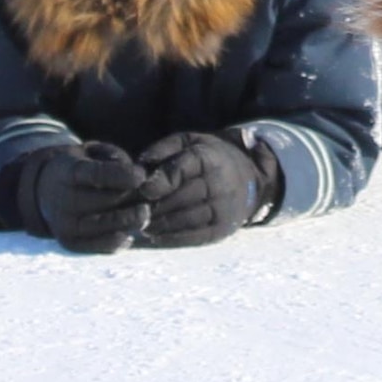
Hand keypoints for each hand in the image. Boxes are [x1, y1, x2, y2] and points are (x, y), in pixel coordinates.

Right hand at [37, 143, 149, 253]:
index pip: (94, 174)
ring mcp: (62, 223)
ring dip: (126, 222)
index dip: (120, 175)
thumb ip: (114, 159)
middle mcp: (60, 199)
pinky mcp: (68, 242)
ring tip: (146, 215)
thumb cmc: (83, 167)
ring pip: (100, 225)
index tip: (142, 176)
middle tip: (152, 197)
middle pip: (100, 201)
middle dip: (129, 199)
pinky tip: (131, 235)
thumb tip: (138, 176)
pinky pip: (94, 246)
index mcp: (66, 171)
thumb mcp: (94, 152)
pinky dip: (115, 243)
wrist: (47, 190)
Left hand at [134, 130, 275, 249]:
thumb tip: (139, 166)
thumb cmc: (209, 158)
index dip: (160, 181)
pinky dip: (173, 239)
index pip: (182, 169)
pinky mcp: (223, 228)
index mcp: (209, 157)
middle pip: (181, 197)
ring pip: (187, 218)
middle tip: (133, 210)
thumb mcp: (190, 142)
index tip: (142, 190)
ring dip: (161, 223)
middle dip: (154, 205)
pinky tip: (155, 236)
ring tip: (141, 223)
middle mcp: (220, 183)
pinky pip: (196, 237)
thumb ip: (164, 148)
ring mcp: (224, 208)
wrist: (249, 177)